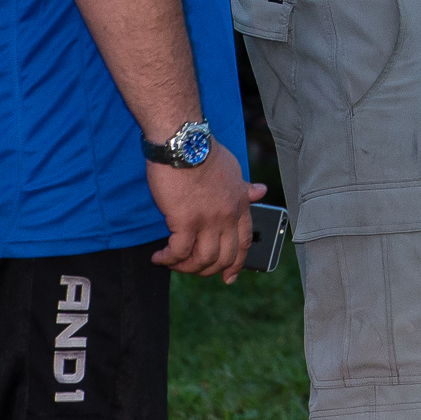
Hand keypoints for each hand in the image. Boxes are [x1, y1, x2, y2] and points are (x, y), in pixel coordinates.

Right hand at [147, 142, 265, 283]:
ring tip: (171, 262)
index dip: (237, 263)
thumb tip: (261, 191)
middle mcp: (228, 215)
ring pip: (203, 260)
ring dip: (185, 267)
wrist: (184, 142)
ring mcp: (208, 220)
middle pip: (224, 257)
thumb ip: (244, 186)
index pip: (244, 242)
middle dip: (207, 270)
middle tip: (190, 268)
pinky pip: (179, 252)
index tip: (229, 276)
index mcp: (240, 203)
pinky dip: (168, 259)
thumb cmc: (204, 151)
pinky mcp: (185, 221)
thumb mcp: (233, 168)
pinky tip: (159, 257)